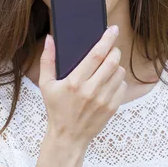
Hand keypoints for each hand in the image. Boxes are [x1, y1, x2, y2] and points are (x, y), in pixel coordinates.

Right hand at [38, 26, 126, 148]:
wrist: (68, 137)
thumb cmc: (56, 108)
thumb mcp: (46, 85)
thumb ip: (47, 60)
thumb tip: (50, 39)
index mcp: (74, 82)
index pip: (96, 55)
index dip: (106, 39)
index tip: (112, 29)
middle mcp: (91, 91)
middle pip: (112, 62)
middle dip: (114, 50)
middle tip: (111, 48)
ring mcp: (103, 100)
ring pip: (119, 73)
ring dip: (116, 65)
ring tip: (107, 66)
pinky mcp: (112, 108)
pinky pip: (122, 86)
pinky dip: (118, 80)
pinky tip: (108, 81)